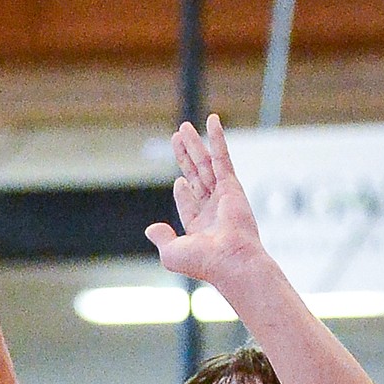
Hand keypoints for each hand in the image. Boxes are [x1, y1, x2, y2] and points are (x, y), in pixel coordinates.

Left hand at [145, 113, 262, 286]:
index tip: (179, 182)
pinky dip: (217, 138)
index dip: (183, 192)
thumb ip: (161, 239)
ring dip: (194, 145)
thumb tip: (151, 229)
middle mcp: (213, 209)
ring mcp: (223, 196)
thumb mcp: (172, 253)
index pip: (189, 202)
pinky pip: (222, 156)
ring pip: (205, 164)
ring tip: (184, 127)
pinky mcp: (232, 185)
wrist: (230, 260)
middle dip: (186, 158)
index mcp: (200, 226)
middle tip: (177, 139)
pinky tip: (212, 121)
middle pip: (196, 176)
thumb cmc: (203, 262)